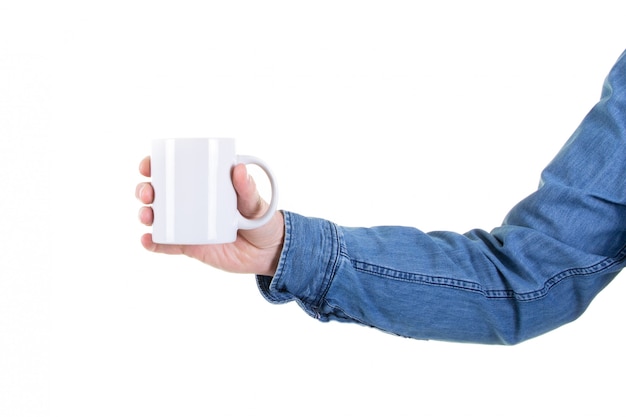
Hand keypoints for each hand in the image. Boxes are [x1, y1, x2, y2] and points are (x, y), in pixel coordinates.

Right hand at [136, 156, 283, 275]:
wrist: (268, 252)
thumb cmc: (263, 220)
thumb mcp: (257, 203)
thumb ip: (248, 189)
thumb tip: (239, 169)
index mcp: (205, 184)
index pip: (175, 170)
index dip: (156, 165)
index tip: (148, 165)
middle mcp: (191, 203)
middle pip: (159, 193)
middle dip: (145, 190)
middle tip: (147, 193)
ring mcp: (188, 225)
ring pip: (158, 217)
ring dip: (145, 214)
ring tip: (147, 216)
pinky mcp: (190, 246)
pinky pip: (166, 244)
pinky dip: (153, 243)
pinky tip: (146, 240)